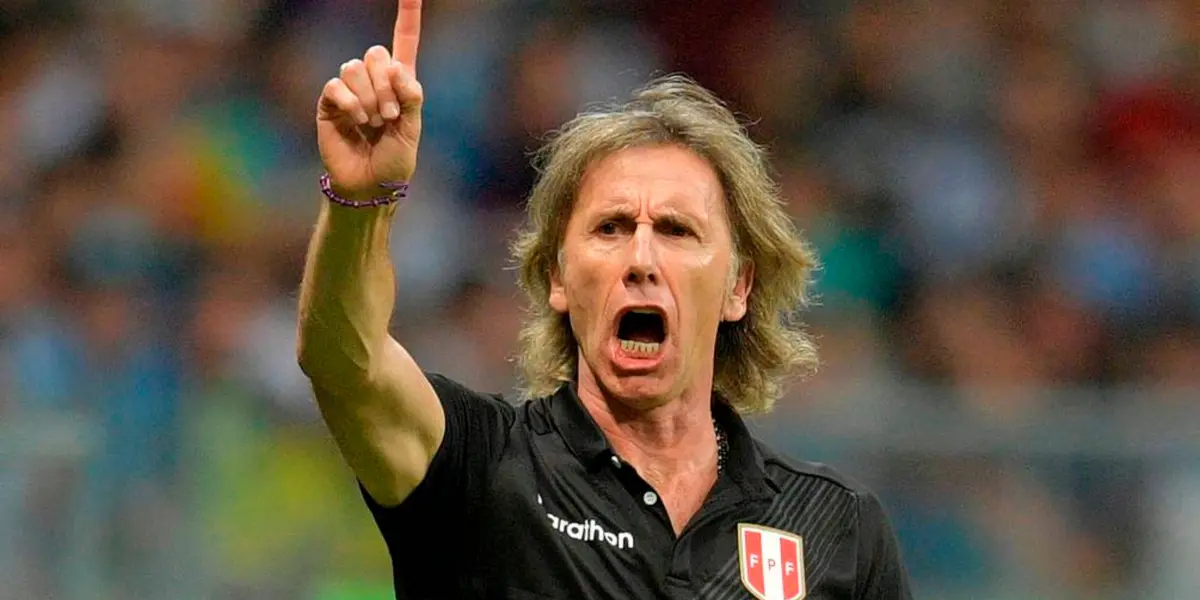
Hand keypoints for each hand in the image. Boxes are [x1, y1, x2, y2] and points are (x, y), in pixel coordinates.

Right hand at [316, 0, 422, 199]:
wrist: (370, 186)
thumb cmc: (395, 162)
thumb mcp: (413, 130)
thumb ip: (411, 97)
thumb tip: (398, 69)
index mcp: (400, 83)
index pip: (404, 41)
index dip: (407, 16)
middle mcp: (374, 82)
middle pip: (376, 53)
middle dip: (387, 85)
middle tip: (391, 116)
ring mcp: (350, 91)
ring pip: (355, 67)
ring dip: (370, 97)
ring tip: (374, 123)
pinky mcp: (329, 103)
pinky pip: (336, 85)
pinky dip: (350, 102)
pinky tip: (357, 121)